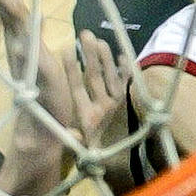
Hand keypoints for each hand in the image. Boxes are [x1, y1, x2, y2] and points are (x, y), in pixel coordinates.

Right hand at [64, 30, 130, 146]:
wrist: (117, 161)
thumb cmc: (91, 152)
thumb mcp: (78, 148)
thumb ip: (70, 138)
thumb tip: (67, 131)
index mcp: (87, 116)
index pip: (77, 88)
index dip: (71, 69)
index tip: (67, 50)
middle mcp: (103, 108)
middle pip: (94, 76)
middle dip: (89, 54)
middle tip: (84, 34)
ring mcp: (117, 104)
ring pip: (111, 76)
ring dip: (105, 57)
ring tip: (99, 39)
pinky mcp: (126, 102)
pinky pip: (127, 83)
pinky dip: (126, 70)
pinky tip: (123, 56)